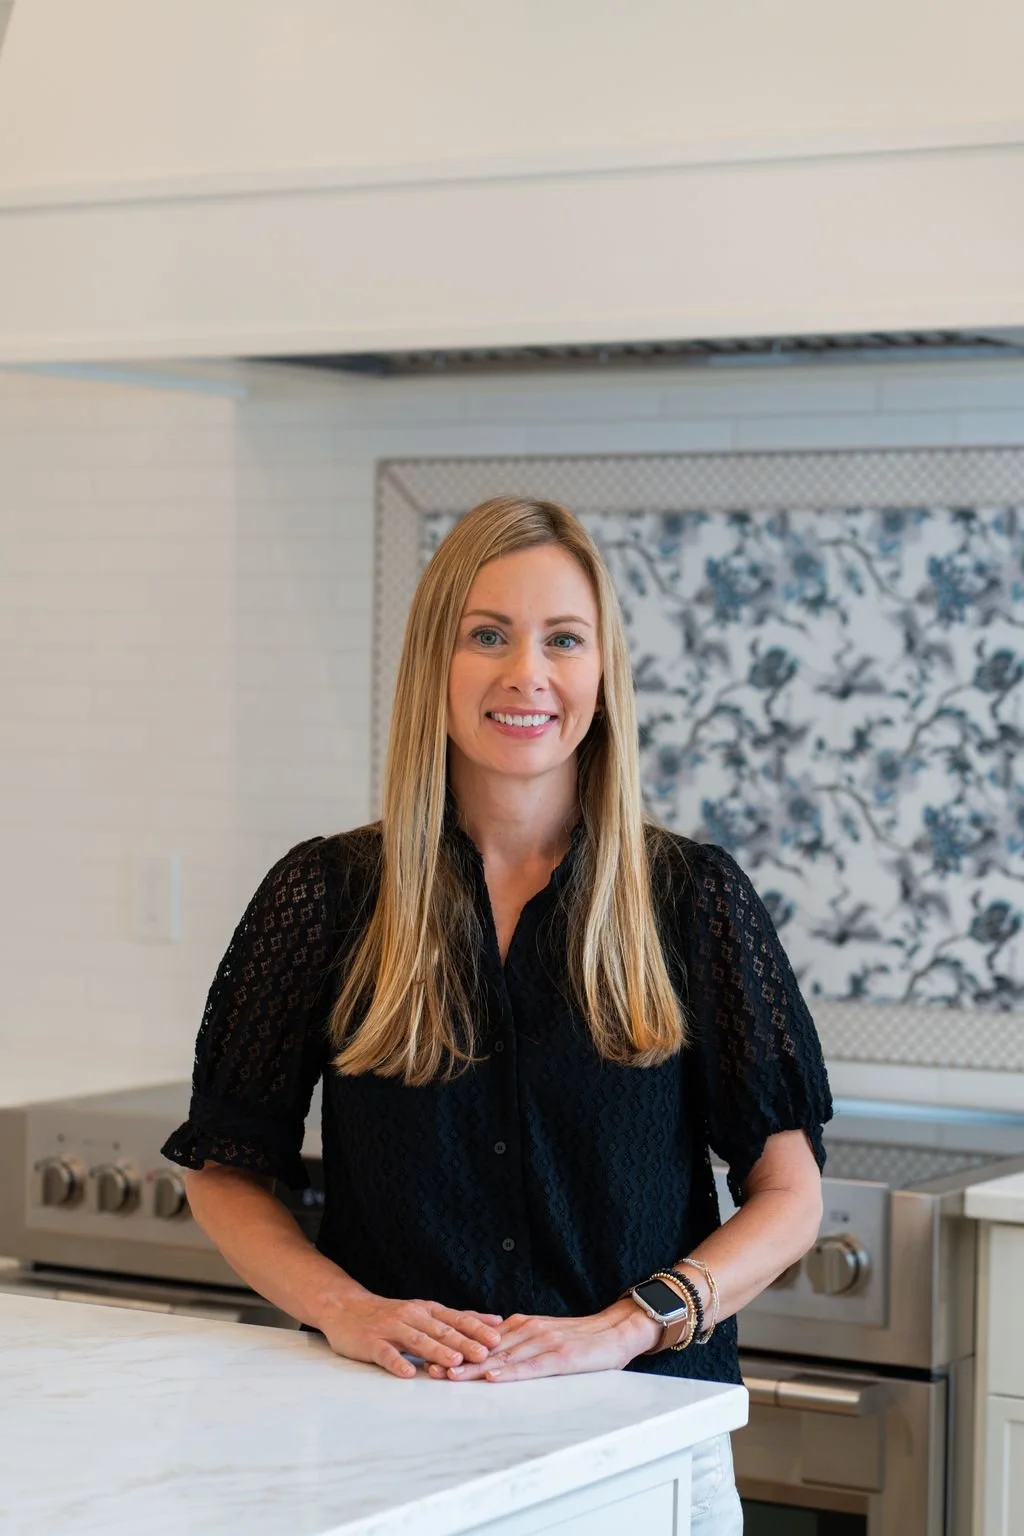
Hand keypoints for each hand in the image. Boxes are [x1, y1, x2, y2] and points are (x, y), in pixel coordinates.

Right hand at [318, 1292, 503, 1378]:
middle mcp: (412, 1316)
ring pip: (418, 1341)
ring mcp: (391, 1328)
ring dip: (436, 1351)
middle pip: (441, 1330)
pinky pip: (386, 1353)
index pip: (456, 1319)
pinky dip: (397, 1362)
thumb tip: (496, 1322)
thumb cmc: (391, 1315)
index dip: (477, 1329)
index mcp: (427, 1311)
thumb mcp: (426, 1312)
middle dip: (464, 1342)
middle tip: (483, 1354)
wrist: (347, 1308)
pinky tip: (407, 1373)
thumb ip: (457, 1319)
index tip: (498, 1339)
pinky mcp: (372, 1342)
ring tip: (454, 1363)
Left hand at [426, 1298, 661, 1382]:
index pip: (483, 1339)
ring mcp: (543, 1341)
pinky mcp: (560, 1357)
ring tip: (450, 1377)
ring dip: (475, 1368)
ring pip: (503, 1357)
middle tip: (430, 1369)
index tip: (431, 1356)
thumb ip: (519, 1339)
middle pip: (487, 1348)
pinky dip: (510, 1372)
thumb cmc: (581, 1338)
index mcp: (522, 1325)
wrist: (616, 1330)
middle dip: (457, 1359)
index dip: (457, 1348)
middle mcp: (528, 1330)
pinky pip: (531, 1366)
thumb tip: (491, 1348)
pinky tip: (494, 1377)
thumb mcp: (544, 1333)